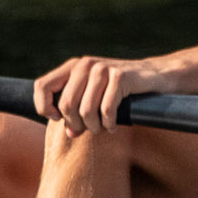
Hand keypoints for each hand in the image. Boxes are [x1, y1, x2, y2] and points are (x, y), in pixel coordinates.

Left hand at [33, 56, 173, 135]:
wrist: (156, 77)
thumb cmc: (121, 90)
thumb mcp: (93, 96)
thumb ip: (76, 112)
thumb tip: (70, 133)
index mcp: (73, 66)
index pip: (42, 86)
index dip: (44, 107)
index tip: (58, 119)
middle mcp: (86, 64)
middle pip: (65, 105)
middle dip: (76, 124)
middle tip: (88, 130)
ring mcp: (103, 69)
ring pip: (85, 110)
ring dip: (94, 127)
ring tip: (102, 129)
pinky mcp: (121, 77)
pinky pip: (106, 110)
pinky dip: (109, 124)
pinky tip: (114, 126)